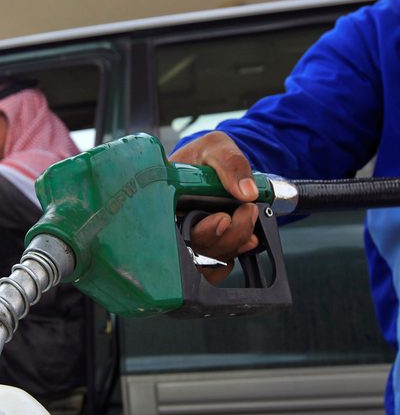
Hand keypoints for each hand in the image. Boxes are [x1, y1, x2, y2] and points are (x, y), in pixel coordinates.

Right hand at [169, 131, 259, 283]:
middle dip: (226, 236)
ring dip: (235, 243)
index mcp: (165, 201)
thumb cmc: (205, 156)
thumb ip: (230, 163)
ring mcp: (188, 238)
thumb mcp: (216, 146)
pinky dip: (234, 255)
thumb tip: (247, 192)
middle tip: (245, 212)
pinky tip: (245, 239)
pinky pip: (215, 268)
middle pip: (193, 249)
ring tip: (249, 217)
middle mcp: (172, 224)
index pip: (172, 229)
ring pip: (208, 260)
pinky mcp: (205, 247)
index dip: (200, 231)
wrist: (215, 165)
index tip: (222, 218)